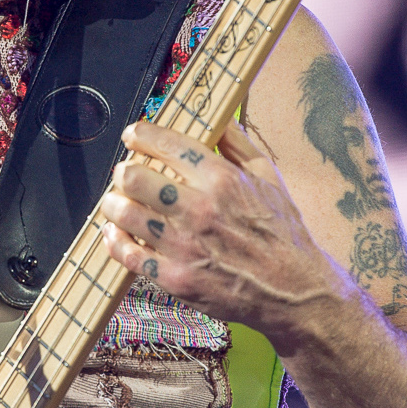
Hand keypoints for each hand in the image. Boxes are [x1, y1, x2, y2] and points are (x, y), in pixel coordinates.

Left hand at [100, 117, 345, 345]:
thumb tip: (217, 116)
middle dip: (123, 171)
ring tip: (115, 202)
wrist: (293, 291)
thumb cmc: (283, 234)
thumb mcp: (269, 178)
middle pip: (133, 177)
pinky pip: (128, 255)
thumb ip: (238, 144)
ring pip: (124, 214)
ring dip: (113, 204)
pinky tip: (115, 233)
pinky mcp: (175, 278)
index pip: (166, 144)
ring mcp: (184, 246)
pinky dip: (115, 240)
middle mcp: (199, 209)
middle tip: (124, 174)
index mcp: (222, 179)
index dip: (140, 134)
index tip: (132, 135)